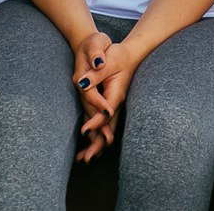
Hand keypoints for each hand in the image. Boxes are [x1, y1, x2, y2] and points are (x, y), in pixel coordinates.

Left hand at [73, 40, 142, 162]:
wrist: (131, 54)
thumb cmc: (119, 56)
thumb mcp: (109, 61)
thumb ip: (96, 73)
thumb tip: (81, 83)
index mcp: (116, 94)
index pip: (105, 112)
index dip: (95, 122)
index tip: (84, 131)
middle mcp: (115, 102)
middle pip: (107, 127)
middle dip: (97, 143)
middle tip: (85, 159)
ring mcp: (113, 105)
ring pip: (106, 128)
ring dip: (96, 143)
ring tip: (84, 159)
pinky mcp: (109, 104)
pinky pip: (104, 123)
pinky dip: (97, 134)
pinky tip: (90, 144)